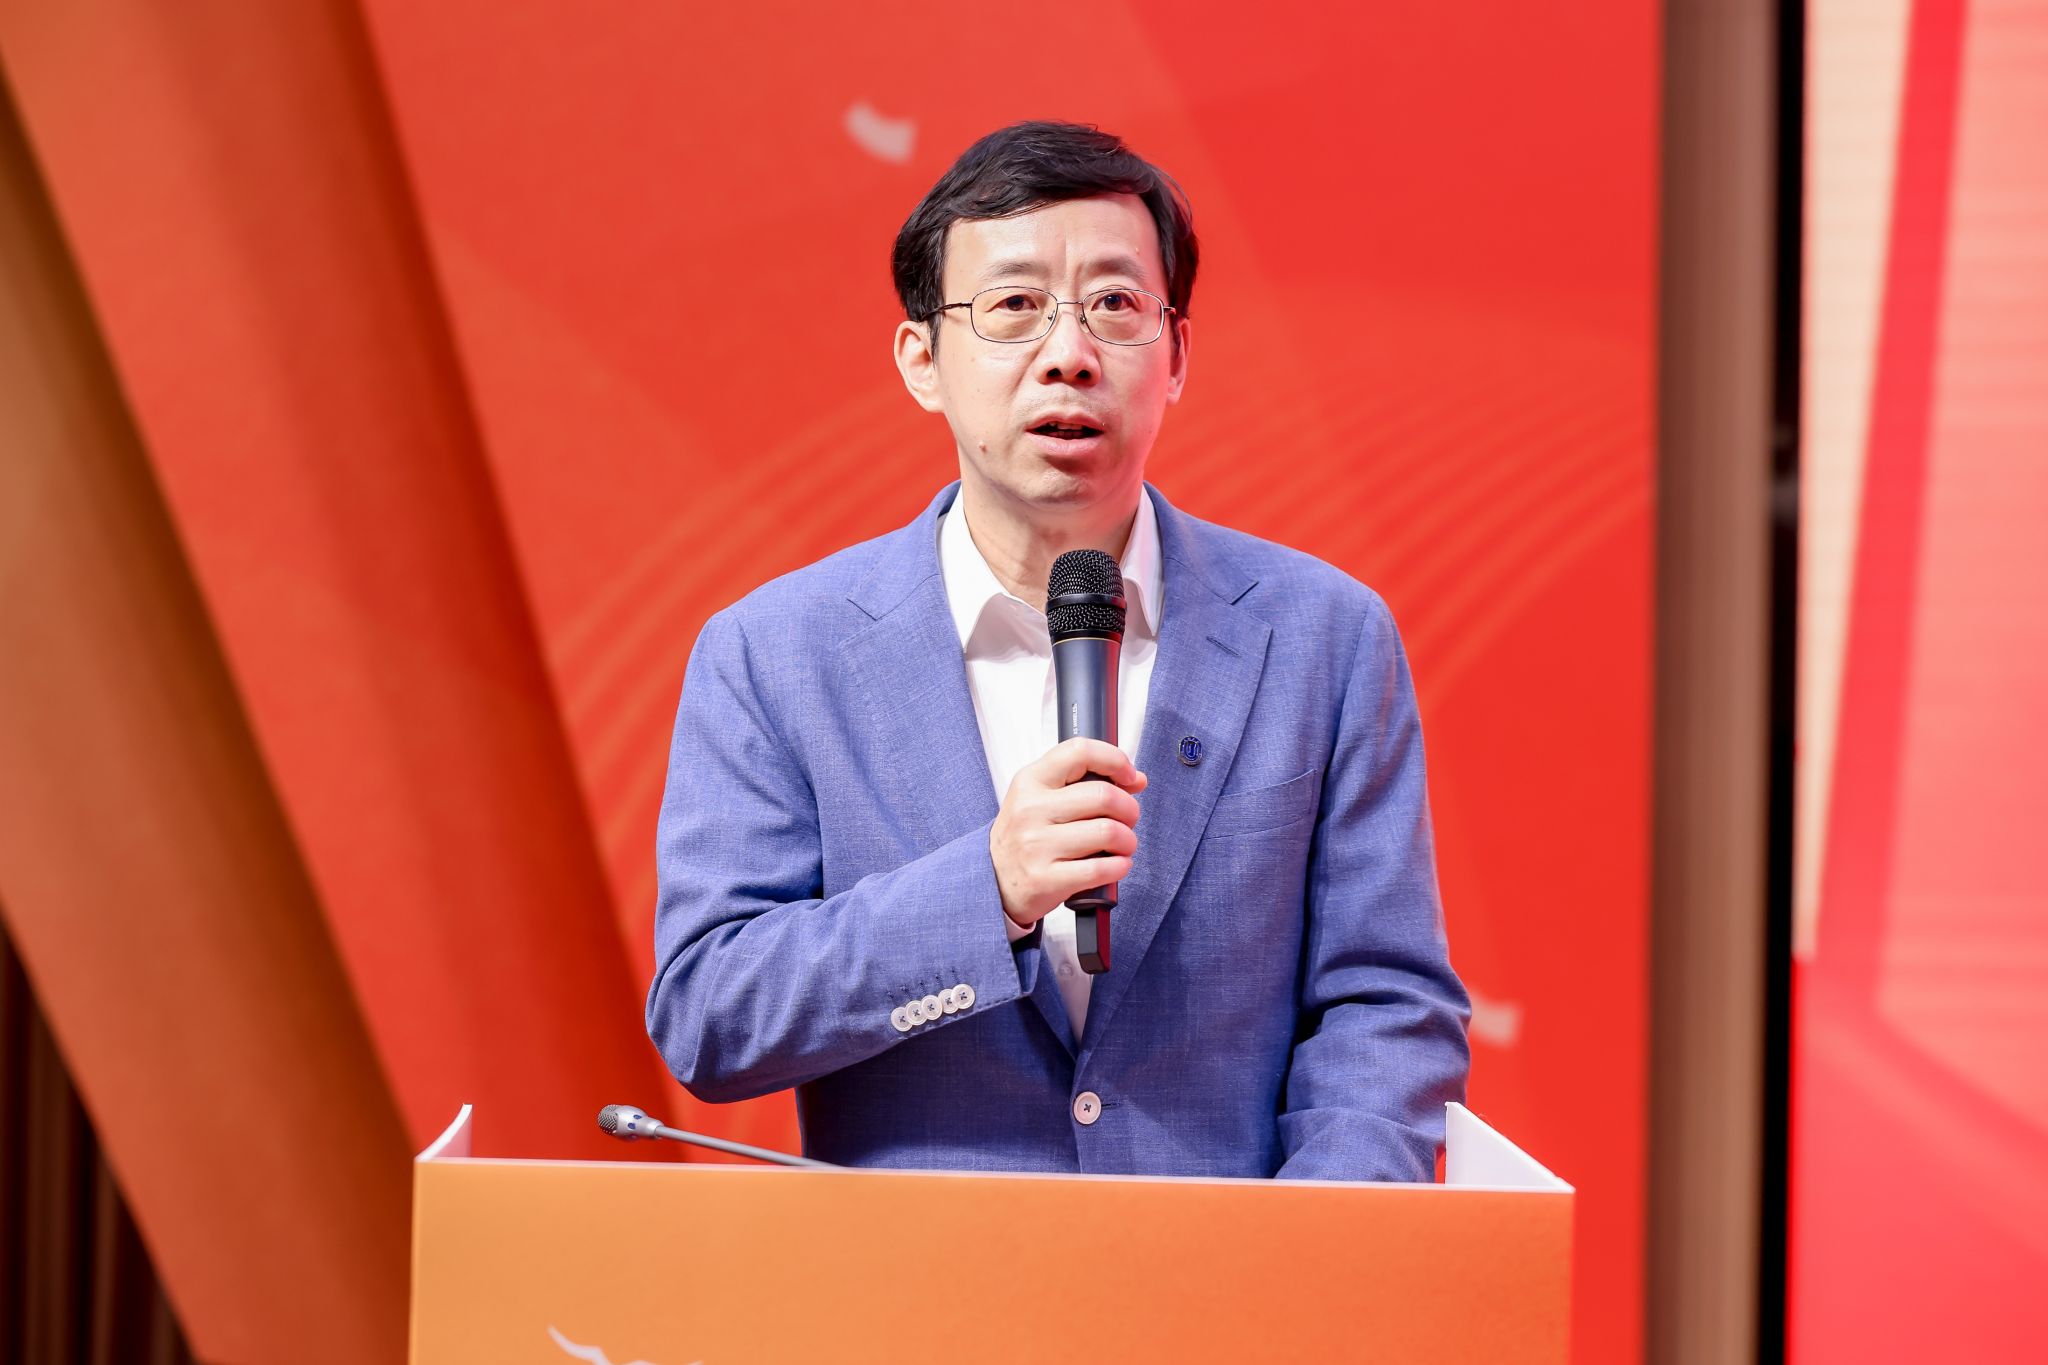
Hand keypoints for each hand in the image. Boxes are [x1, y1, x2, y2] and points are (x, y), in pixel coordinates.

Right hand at [990, 738, 1146, 930]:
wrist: (993, 880)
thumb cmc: (1026, 835)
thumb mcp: (1041, 797)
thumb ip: (1084, 782)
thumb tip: (1137, 779)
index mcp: (1030, 781)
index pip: (1079, 751)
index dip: (1115, 760)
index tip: (1129, 776)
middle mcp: (1030, 810)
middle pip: (1104, 796)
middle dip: (1129, 809)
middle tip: (1128, 819)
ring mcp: (1036, 845)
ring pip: (1108, 832)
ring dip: (1128, 840)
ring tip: (1122, 845)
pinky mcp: (1046, 879)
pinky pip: (1101, 869)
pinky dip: (1120, 866)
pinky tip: (1116, 864)